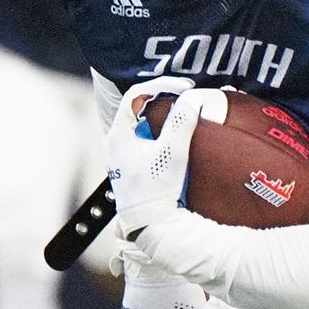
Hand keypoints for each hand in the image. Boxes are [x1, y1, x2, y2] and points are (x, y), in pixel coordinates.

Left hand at [104, 77, 201, 239]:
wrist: (150, 224)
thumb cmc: (156, 190)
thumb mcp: (171, 152)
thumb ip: (182, 121)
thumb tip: (192, 98)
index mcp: (119, 134)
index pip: (136, 94)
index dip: (162, 85)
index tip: (184, 88)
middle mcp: (117, 141)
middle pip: (139, 106)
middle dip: (164, 97)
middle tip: (186, 95)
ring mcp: (124, 152)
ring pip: (144, 121)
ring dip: (165, 113)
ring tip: (186, 110)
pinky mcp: (133, 162)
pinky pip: (147, 135)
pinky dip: (163, 128)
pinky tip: (179, 132)